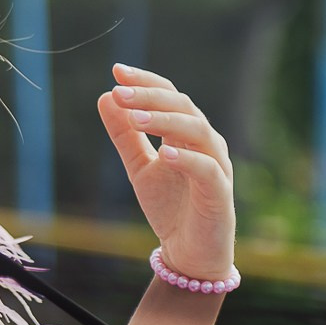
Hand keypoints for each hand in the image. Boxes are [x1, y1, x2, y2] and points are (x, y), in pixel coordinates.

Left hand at [97, 63, 235, 278]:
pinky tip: (164, 154)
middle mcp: (206, 143)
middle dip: (150, 97)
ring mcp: (217, 166)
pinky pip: (207, 170)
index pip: (170, 95)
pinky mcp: (220, 194)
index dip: (145, 81)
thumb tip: (105, 97)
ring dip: (166, 121)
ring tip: (135, 119)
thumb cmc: (170, 207)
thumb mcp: (139, 168)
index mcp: (187, 132)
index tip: (116, 71)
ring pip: (198, 131)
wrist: (189, 254)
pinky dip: (186, 159)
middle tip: (120, 92)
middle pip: (183, 107)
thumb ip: (125, 135)